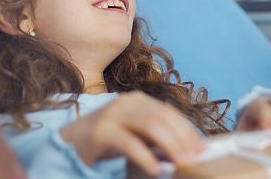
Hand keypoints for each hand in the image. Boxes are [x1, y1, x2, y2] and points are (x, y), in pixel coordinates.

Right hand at [60, 91, 204, 176]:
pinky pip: (129, 143)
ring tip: (181, 162)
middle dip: (183, 139)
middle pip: (164, 117)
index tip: (203, 148)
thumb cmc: (106, 141)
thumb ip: (155, 136)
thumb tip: (185, 149)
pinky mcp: (100, 131)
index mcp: (138, 100)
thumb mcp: (134, 134)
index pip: (171, 113)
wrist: (67, 143)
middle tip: (195, 158)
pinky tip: (156, 170)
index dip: (188, 131)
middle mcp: (127, 102)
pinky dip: (146, 157)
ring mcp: (113, 114)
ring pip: (151, 126)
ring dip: (170, 145)